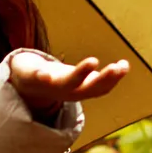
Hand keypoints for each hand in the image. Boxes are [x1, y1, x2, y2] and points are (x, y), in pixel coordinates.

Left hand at [8, 52, 128, 112]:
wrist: (26, 84)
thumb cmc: (59, 79)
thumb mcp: (83, 77)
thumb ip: (103, 75)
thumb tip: (125, 66)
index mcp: (81, 90)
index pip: (101, 88)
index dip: (114, 79)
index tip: (124, 66)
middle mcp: (68, 91)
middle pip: (88, 88)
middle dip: (104, 79)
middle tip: (117, 68)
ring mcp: (51, 86)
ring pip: (67, 83)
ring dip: (81, 74)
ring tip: (93, 61)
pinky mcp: (33, 77)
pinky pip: (39, 78)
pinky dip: (42, 77)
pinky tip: (45, 73)